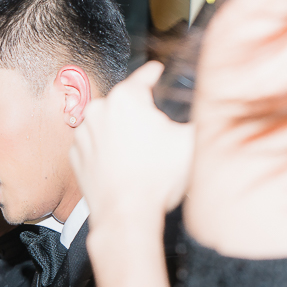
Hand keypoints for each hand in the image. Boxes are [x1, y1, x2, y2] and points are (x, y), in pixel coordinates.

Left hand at [70, 61, 194, 230]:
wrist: (126, 214)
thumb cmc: (156, 179)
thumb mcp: (191, 141)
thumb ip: (202, 116)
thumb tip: (211, 108)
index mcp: (125, 98)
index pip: (145, 75)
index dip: (156, 74)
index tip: (157, 71)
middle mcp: (98, 110)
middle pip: (126, 102)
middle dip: (141, 111)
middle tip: (158, 131)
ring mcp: (83, 134)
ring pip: (109, 123)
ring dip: (123, 130)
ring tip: (142, 151)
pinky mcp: (75, 156)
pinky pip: (96, 145)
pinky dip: (107, 149)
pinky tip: (124, 163)